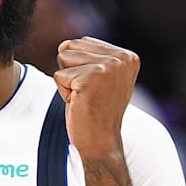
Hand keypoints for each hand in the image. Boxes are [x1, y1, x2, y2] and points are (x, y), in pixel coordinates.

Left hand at [54, 37, 139, 158]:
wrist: (101, 143)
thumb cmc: (97, 111)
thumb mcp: (98, 77)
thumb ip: (84, 55)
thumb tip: (63, 45)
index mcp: (128, 56)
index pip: (83, 42)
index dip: (81, 66)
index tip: (96, 88)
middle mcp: (121, 58)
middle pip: (72, 47)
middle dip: (72, 71)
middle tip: (88, 94)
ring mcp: (107, 67)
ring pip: (63, 58)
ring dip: (67, 81)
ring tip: (84, 97)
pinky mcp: (89, 79)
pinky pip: (58, 76)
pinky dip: (63, 93)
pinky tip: (79, 104)